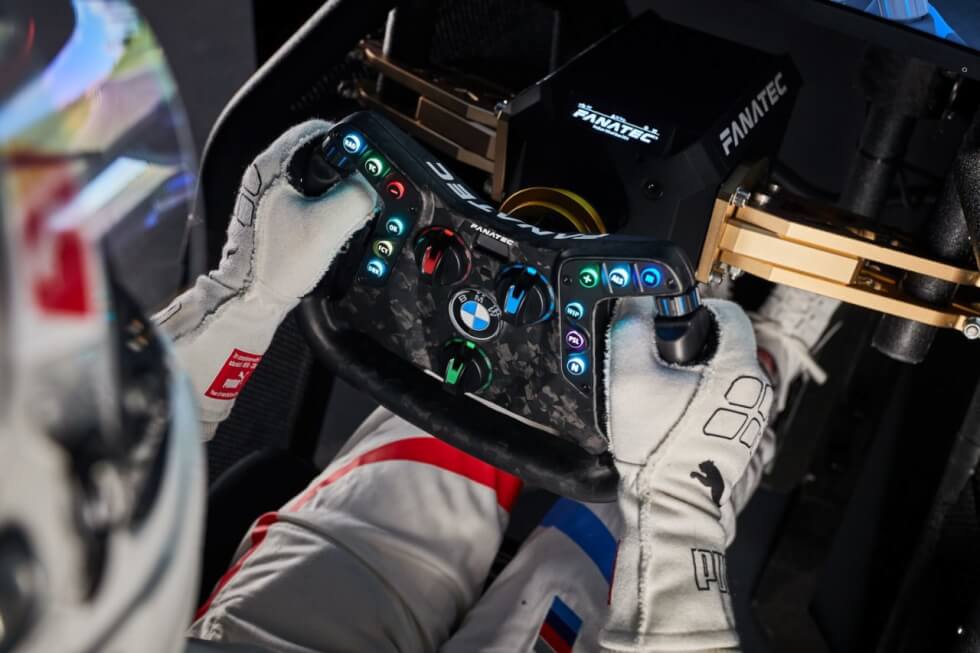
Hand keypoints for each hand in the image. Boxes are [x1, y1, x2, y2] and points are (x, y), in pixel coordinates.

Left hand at [154, 121, 377, 436]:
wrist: (248, 299)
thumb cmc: (274, 265)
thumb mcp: (327, 228)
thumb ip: (357, 197)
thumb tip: (376, 184)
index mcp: (274, 165)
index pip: (320, 130)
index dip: (352, 143)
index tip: (370, 161)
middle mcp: (268, 173)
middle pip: (321, 152)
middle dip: (349, 168)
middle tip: (367, 186)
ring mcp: (269, 194)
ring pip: (315, 175)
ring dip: (338, 188)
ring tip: (354, 207)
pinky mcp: (274, 214)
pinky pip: (308, 196)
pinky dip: (327, 204)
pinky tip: (337, 224)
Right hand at [600, 297, 772, 651]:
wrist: (671, 506)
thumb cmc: (657, 444)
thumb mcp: (629, 376)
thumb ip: (629, 329)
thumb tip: (633, 303)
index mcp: (739, 368)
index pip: (730, 312)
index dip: (697, 306)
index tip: (671, 315)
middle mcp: (755, 391)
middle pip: (726, 344)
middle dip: (692, 342)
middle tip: (657, 354)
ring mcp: (751, 418)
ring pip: (725, 375)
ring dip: (696, 372)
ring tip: (660, 387)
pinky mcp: (741, 440)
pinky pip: (723, 403)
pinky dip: (701, 399)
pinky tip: (671, 413)